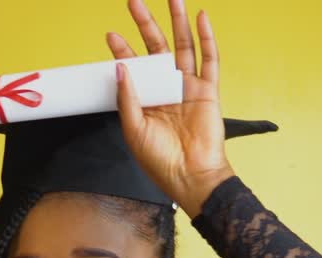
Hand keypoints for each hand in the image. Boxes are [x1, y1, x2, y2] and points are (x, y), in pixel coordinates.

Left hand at [108, 0, 234, 217]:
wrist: (190, 176)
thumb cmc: (160, 161)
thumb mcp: (134, 129)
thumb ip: (128, 97)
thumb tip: (121, 68)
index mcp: (146, 99)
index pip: (133, 67)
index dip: (122, 50)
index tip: (111, 35)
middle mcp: (166, 89)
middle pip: (157, 48)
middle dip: (146, 24)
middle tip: (134, 2)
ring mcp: (188, 87)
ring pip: (183, 47)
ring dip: (177, 22)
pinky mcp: (208, 90)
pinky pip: (210, 59)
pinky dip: (207, 37)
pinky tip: (202, 17)